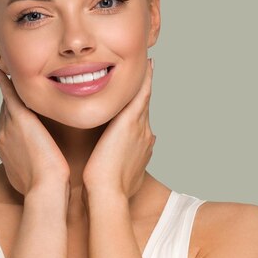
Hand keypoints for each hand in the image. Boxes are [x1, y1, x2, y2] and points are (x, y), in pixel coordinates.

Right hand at [0, 67, 69, 196]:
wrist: (45, 188)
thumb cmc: (42, 186)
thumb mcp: (21, 175)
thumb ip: (12, 162)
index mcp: (6, 149)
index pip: (5, 127)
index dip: (7, 118)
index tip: (9, 111)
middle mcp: (3, 135)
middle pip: (4, 113)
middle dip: (6, 101)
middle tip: (7, 85)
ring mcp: (9, 126)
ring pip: (6, 102)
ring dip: (6, 89)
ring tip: (4, 74)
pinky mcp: (20, 119)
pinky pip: (9, 95)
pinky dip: (4, 83)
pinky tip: (0, 72)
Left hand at [82, 58, 155, 199]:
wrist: (108, 194)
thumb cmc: (108, 191)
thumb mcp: (120, 178)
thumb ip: (123, 167)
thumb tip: (126, 167)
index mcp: (139, 146)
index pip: (140, 122)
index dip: (140, 108)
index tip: (141, 98)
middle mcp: (144, 134)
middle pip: (145, 106)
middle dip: (146, 91)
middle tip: (149, 71)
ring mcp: (140, 127)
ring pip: (145, 98)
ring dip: (147, 81)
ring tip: (149, 64)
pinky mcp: (131, 122)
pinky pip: (141, 94)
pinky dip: (145, 80)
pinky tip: (147, 65)